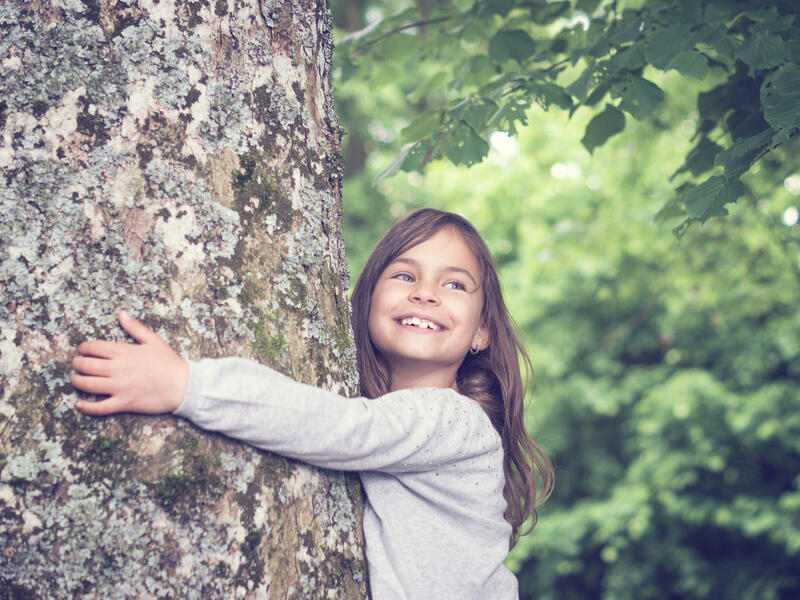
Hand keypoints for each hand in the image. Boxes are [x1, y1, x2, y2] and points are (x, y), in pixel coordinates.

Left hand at [71, 310, 188, 415]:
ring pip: (88, 385)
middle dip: (77, 363)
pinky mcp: (123, 403)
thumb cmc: (170, 363)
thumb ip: (135, 328)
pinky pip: (100, 407)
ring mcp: (119, 387)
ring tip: (75, 379)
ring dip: (77, 381)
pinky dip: (87, 407)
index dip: (84, 348)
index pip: (94, 347)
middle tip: (77, 364)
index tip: (82, 350)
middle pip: (86, 365)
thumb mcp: (154, 341)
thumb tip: (121, 314)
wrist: (183, 386)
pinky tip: (79, 404)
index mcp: (124, 352)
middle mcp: (118, 369)